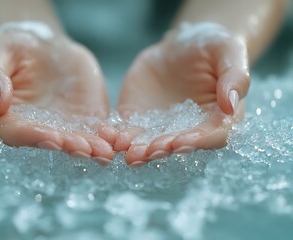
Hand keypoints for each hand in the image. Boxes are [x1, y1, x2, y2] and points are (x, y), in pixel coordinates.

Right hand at [0, 22, 113, 162]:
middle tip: (86, 149)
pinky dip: (105, 135)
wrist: (43, 46)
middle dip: (69, 146)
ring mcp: (61, 125)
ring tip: (105, 152)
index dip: (33, 136)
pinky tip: (116, 138)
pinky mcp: (82, 117)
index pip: (17, 133)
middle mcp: (35, 127)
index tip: (52, 137)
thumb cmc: (14, 47)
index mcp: (6, 117)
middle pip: (51, 141)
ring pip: (76, 140)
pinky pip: (94, 128)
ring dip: (91, 147)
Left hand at [117, 22, 249, 165]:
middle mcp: (189, 128)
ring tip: (127, 151)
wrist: (178, 46)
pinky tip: (110, 136)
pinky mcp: (140, 119)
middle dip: (163, 148)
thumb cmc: (210, 46)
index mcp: (217, 117)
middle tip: (148, 151)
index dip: (197, 141)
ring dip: (139, 149)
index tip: (180, 142)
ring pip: (151, 142)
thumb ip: (234, 76)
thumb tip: (231, 105)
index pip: (212, 135)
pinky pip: (129, 129)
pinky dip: (119, 135)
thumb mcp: (227, 51)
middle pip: (178, 144)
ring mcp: (162, 126)